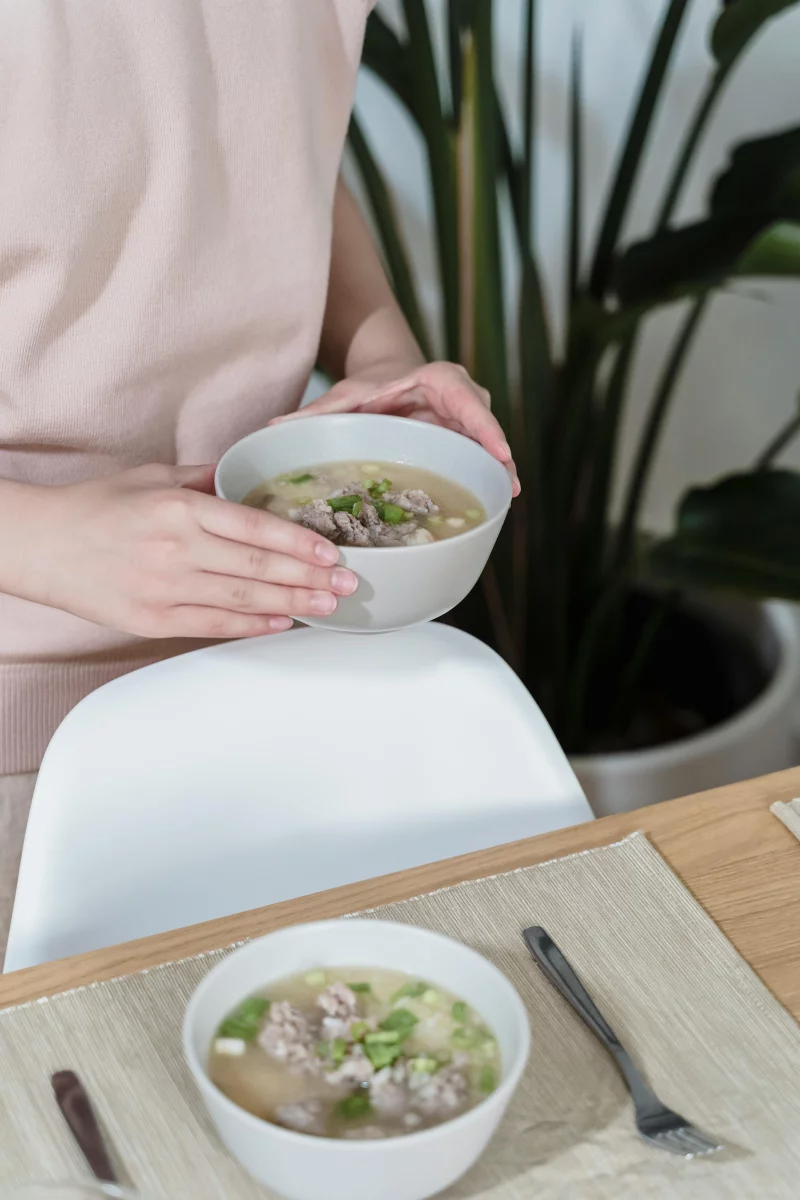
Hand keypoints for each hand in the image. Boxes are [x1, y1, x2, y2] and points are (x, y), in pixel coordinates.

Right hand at [2, 464, 357, 638]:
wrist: (39, 544)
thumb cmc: (96, 506)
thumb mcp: (152, 477)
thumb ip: (204, 479)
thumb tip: (249, 476)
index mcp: (179, 508)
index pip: (254, 527)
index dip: (299, 542)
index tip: (332, 550)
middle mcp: (176, 548)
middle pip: (258, 567)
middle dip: (310, 577)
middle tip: (347, 584)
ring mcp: (164, 588)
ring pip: (242, 600)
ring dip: (291, 604)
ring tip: (327, 606)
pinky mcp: (150, 620)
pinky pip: (212, 625)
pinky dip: (250, 625)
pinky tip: (280, 622)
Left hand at [272, 361, 520, 495]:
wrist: (385, 383)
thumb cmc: (367, 388)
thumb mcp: (344, 398)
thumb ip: (315, 413)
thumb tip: (271, 429)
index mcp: (438, 381)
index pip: (468, 401)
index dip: (485, 426)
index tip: (498, 450)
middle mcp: (462, 398)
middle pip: (486, 427)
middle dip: (499, 456)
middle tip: (508, 486)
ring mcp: (468, 421)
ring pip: (488, 447)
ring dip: (497, 471)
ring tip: (506, 498)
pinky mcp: (467, 439)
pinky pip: (479, 458)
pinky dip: (484, 477)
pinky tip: (491, 501)